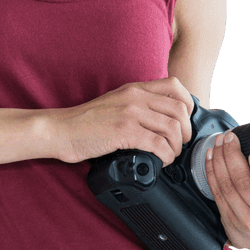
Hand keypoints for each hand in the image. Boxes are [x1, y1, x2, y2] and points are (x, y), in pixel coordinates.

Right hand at [52, 77, 194, 165]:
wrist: (61, 130)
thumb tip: (161, 121)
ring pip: (172, 128)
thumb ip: (137, 106)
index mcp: (135, 88)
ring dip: (176, 147)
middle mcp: (135, 97)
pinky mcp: (124, 131)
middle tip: (180, 144)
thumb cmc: (85, 123)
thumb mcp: (115, 104)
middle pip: (179, 109)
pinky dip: (165, 156)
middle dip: (186, 131)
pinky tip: (160, 162)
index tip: (186, 121)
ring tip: (170, 156)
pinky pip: (158, 144)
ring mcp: (130, 113)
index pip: (175, 86)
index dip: (188, 104)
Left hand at [205, 130, 249, 249]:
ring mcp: (247, 222)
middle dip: (233, 157)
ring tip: (218, 143)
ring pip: (228, 188)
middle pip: (245, 185)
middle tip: (229, 138)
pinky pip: (217, 193)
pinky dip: (211, 173)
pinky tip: (211, 158)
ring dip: (219, 161)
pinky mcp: (229, 221)